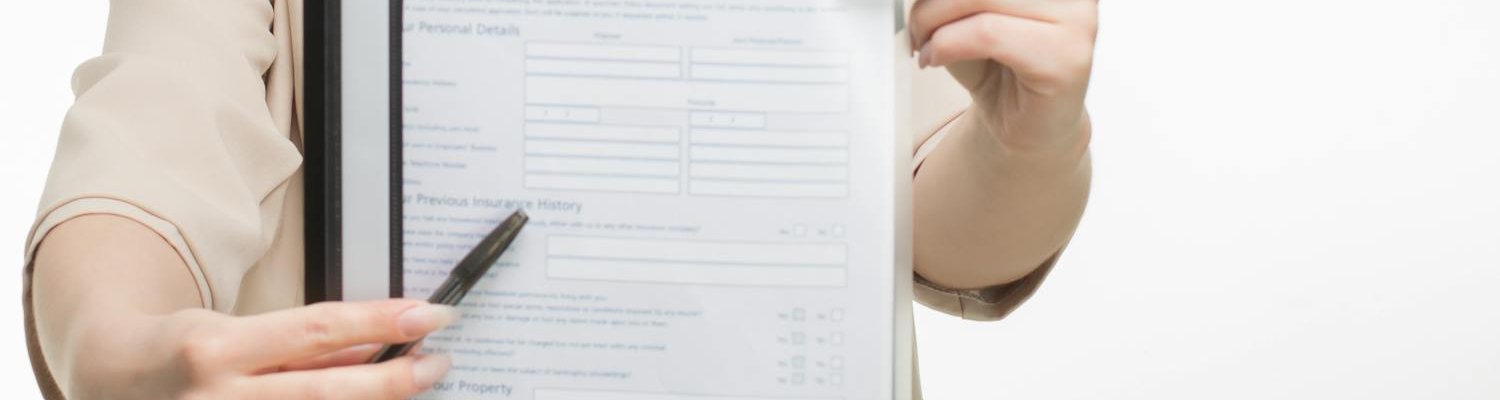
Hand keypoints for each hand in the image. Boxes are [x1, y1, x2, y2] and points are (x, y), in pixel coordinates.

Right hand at [64, 300, 456, 399]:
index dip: (383, 322)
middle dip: (394, 380)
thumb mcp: (238, 332)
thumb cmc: (182, 352)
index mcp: (215, 349)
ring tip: (411, 385)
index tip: (433, 315)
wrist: (109, 381)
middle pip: (327, 392)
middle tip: (440, 363)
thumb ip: (305, 346)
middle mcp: (214, 397)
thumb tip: (380, 350)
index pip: (319, 329)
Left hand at [911, 0, 1097, 153]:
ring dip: (933, 23)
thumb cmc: (1000, 67)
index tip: (921, 3)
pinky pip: (987, 33)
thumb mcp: (968, 11)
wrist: (1028, 128)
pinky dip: (947, 45)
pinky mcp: (1066, 56)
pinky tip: (937, 58)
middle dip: (931, 1)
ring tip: (927, 45)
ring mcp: (1077, 19)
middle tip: (916, 26)